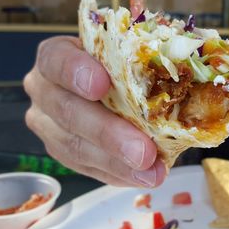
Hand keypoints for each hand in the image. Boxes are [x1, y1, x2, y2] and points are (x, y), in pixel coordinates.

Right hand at [24, 36, 165, 186]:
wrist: (110, 82)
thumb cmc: (120, 62)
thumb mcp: (126, 51)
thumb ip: (142, 60)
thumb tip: (186, 75)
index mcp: (54, 55)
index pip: (56, 60)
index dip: (76, 72)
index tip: (101, 85)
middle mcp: (43, 89)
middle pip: (68, 112)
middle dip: (108, 134)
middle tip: (143, 151)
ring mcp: (47, 124)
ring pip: (74, 147)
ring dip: (116, 163)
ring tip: (151, 171)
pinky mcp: (60, 150)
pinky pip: (85, 167)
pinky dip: (116, 173)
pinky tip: (142, 176)